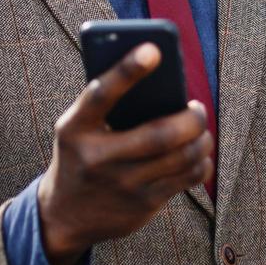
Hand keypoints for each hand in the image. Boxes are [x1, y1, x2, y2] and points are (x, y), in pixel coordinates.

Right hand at [37, 43, 213, 264]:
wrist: (64, 215)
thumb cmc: (80, 154)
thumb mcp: (78, 129)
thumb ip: (108, 106)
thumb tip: (164, 79)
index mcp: (75, 129)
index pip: (101, 94)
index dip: (127, 70)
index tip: (154, 49)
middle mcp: (98, 158)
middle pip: (160, 134)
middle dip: (192, 118)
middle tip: (197, 107)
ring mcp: (122, 185)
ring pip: (181, 157)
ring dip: (201, 138)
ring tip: (200, 128)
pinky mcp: (143, 205)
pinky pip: (187, 178)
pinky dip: (201, 161)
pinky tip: (199, 153)